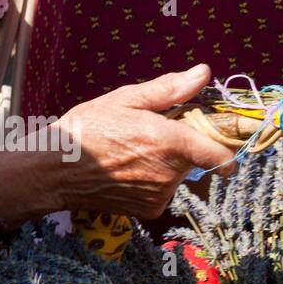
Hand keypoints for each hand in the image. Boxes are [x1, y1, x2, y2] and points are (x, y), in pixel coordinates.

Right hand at [50, 64, 233, 218]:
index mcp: (171, 143)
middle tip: (155, 134)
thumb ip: (170, 89)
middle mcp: (171, 174)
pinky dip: (152, 182)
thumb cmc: (88, 128)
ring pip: (178, 176)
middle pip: (197, 161)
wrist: (54, 170)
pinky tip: (128, 170)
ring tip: (134, 152)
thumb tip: (203, 73)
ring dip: (166, 165)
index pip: (221, 156)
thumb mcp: (127, 99)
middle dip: (185, 148)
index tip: (226, 142)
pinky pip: (163, 193)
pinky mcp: (149, 210)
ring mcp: (161, 195)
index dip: (228, 150)